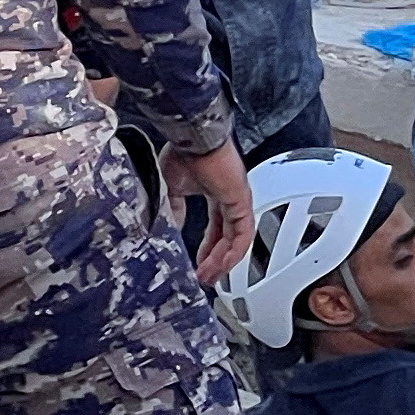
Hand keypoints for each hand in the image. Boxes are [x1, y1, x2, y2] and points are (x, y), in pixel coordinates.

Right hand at [165, 139, 255, 283]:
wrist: (192, 138)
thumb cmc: (184, 152)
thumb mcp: (172, 187)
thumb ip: (174, 208)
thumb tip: (171, 225)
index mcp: (214, 192)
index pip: (216, 227)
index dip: (207, 247)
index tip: (198, 263)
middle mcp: (229, 197)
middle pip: (227, 236)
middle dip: (216, 259)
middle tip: (206, 277)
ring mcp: (238, 199)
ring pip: (236, 238)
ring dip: (224, 260)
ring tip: (211, 277)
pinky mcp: (242, 200)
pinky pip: (243, 232)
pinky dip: (235, 250)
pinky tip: (224, 265)